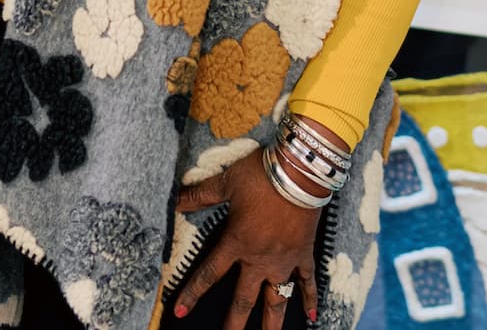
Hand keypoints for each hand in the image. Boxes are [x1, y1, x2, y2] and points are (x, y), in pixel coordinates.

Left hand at [173, 149, 318, 326]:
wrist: (300, 172)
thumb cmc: (261, 175)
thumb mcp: (226, 182)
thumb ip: (200, 195)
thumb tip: (174, 199)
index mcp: (236, 242)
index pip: (209, 274)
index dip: (192, 294)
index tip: (179, 313)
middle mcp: (259, 259)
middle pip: (243, 299)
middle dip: (233, 324)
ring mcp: (284, 260)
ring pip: (276, 300)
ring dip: (272, 323)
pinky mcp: (304, 254)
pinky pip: (307, 282)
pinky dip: (310, 299)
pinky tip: (311, 316)